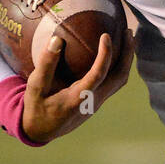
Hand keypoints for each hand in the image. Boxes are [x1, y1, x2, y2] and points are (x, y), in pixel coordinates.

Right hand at [22, 28, 134, 143]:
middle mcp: (93, 100)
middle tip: (129, 31)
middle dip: (127, 54)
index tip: (106, 35)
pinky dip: (119, 65)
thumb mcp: (35, 87)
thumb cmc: (36, 107)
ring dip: (127, 60)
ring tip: (128, 38)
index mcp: (78, 98)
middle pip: (120, 77)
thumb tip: (56, 39)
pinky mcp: (98, 100)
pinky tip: (116, 51)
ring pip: (120, 80)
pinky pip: (115, 81)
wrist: (42, 131)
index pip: (98, 75)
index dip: (105, 55)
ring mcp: (98, 102)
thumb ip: (45, 64)